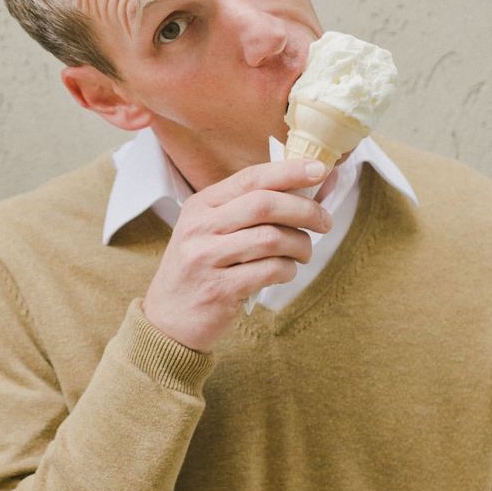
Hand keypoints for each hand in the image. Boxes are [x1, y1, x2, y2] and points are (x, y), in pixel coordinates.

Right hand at [141, 158, 332, 352]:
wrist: (167, 320)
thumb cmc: (199, 271)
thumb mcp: (209, 232)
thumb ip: (247, 211)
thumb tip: (304, 190)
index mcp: (200, 206)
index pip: (251, 178)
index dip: (289, 171)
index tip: (319, 170)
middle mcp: (200, 228)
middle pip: (264, 205)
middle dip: (304, 210)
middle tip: (323, 221)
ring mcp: (207, 259)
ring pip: (272, 239)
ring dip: (300, 245)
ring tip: (303, 253)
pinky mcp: (219, 289)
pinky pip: (269, 271)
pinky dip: (288, 270)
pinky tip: (286, 272)